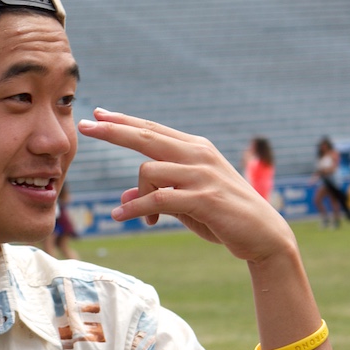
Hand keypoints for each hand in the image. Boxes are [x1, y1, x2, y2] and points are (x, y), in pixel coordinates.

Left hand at [78, 109, 292, 263]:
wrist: (264, 236)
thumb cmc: (223, 217)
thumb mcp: (186, 202)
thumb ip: (157, 194)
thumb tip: (121, 200)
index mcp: (195, 148)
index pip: (153, 129)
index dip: (124, 121)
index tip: (99, 114)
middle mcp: (198, 154)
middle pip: (146, 136)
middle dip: (112, 131)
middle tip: (84, 126)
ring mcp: (202, 175)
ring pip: (148, 171)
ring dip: (135, 196)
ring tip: (137, 216)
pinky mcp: (204, 199)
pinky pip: (158, 199)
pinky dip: (136, 209)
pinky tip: (120, 218)